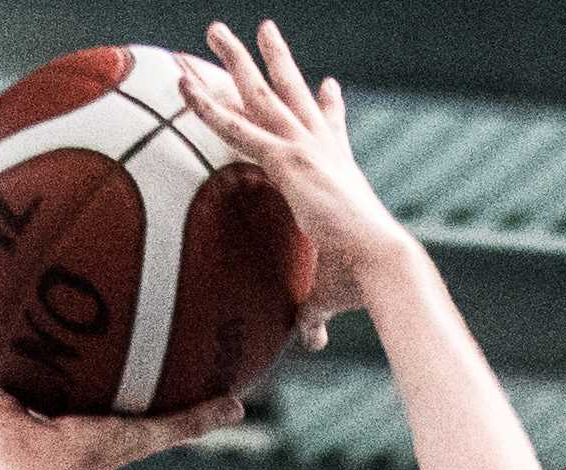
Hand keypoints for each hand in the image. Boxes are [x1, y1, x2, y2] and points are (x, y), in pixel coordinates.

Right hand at [0, 349, 243, 469]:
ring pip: (7, 384)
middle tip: (72, 334)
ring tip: (21, 313)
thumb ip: (187, 424)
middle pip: (54, 397)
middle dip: (61, 371)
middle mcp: (40, 436)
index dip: (113, 398)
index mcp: (78, 450)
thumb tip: (240, 406)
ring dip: (12, 356)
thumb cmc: (80, 453)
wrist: (16, 463)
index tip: (126, 370)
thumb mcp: (144, 436)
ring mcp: (4, 424)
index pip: (102, 420)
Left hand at [184, 22, 407, 341]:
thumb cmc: (361, 286)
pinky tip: (185, 84)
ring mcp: (304, 147)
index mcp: (340, 169)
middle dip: (275, 60)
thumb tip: (312, 342)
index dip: (329, 108)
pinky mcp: (287, 161)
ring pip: (261, 93)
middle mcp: (323, 147)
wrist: (380, 265)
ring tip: (214, 29)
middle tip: (259, 30)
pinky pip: (236, 128)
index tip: (328, 87)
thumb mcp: (330, 294)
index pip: (332, 130)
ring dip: (234, 60)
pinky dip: (208, 106)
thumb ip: (314, 313)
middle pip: (291, 92)